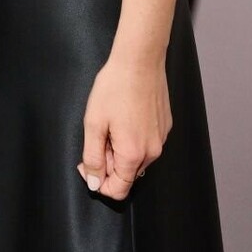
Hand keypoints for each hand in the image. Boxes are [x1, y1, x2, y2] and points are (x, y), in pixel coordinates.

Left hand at [78, 52, 171, 201]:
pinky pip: (146, 144)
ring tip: (111, 123)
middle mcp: (152, 151)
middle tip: (98, 135)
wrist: (140, 60)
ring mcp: (161, 139)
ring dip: (120, 151)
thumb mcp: (93, 124)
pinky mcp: (165, 127)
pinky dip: (132, 139)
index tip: (87, 164)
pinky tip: (125, 116)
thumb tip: (95, 183)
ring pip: (136, 160)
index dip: (99, 183)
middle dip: (108, 163)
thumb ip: (93, 158)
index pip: (119, 190)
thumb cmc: (115, 88)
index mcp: (133, 154)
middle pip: (127, 175)